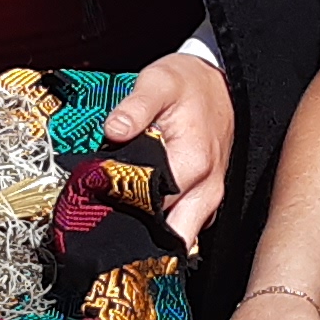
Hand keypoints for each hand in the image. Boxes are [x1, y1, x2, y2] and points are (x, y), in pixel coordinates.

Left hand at [104, 48, 238, 243]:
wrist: (220, 83)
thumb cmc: (190, 84)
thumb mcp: (159, 82)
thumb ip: (134, 107)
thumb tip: (113, 129)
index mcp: (193, 162)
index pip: (152, 204)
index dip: (123, 205)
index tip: (99, 198)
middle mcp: (207, 188)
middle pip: (171, 236)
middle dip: (140, 236)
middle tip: (108, 223)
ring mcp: (209, 197)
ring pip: (181, 237)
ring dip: (153, 236)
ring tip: (123, 221)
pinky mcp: (206, 199)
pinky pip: (187, 226)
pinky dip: (165, 228)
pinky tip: (143, 216)